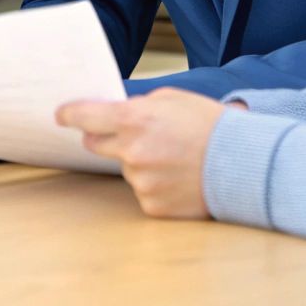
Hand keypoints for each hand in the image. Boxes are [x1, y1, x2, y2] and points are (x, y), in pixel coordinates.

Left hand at [56, 88, 228, 218]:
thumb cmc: (211, 125)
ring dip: (139, 163)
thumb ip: (140, 105)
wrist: (244, 164)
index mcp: (135, 119)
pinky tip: (178, 178)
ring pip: (125, 168)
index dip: (69, 114)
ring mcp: (141, 181)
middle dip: (106, 138)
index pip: (85, 117)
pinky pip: (142, 192)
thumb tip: (116, 113)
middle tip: (133, 135)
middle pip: (95, 145)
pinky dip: (155, 185)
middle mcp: (132, 151)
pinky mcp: (152, 206)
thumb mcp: (174, 99)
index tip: (61, 115)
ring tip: (174, 158)